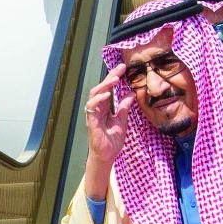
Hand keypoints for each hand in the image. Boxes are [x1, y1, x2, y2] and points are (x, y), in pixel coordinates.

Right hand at [83, 65, 133, 199]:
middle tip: (120, 68)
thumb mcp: (122, 121)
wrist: (107, 156)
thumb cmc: (112, 140)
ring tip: (114, 79)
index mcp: (104, 107)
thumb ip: (124, 108)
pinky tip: (106, 95)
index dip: (114, 77)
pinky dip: (98, 100)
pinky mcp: (91, 122)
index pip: (108, 88)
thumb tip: (131, 94)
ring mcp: (93, 114)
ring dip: (104, 86)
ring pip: (95, 95)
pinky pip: (92, 108)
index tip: (123, 68)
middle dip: (110, 77)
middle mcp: (97, 108)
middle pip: (101, 88)